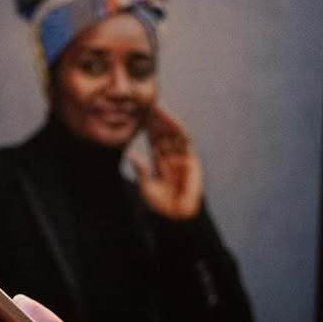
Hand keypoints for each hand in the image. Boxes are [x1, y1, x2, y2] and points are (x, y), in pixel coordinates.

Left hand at [130, 104, 203, 219]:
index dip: (148, 128)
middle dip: (156, 120)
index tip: (140, 115)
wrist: (176, 216)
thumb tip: (131, 155)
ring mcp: (181, 157)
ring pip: (173, 134)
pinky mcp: (191, 159)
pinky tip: (169, 119)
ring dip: (166, 120)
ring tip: (157, 107)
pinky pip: (184, 140)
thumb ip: (141, 170)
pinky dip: (177, 128)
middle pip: (163, 134)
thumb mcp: (146, 186)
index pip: (154, 140)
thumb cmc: (161, 205)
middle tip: (147, 104)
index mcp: (160, 162)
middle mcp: (171, 157)